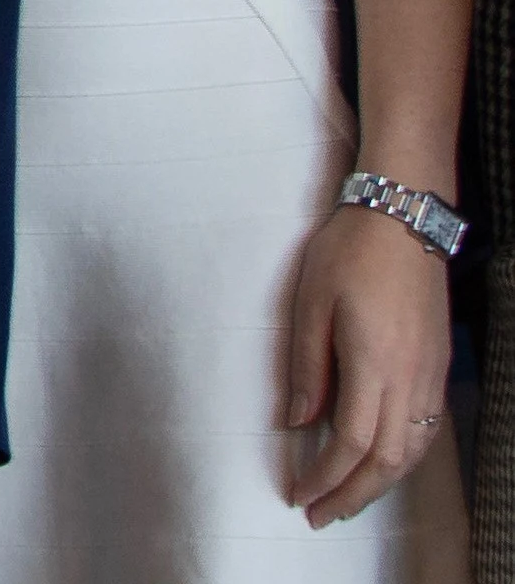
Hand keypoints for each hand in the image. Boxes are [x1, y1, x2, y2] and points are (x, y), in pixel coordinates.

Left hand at [281, 202, 453, 525]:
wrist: (402, 220)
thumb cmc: (349, 254)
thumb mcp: (309, 305)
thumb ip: (306, 369)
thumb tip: (295, 422)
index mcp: (374, 362)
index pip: (350, 441)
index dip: (325, 477)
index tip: (299, 496)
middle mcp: (411, 377)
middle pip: (386, 458)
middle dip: (353, 494)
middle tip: (321, 515)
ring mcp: (431, 374)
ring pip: (412, 449)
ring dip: (381, 481)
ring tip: (349, 499)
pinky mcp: (439, 366)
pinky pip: (427, 428)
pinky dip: (404, 457)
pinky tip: (384, 463)